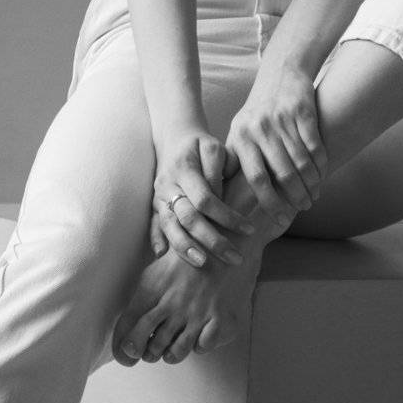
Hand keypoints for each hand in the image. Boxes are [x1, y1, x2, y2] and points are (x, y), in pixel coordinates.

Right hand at [151, 128, 255, 267]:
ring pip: (169, 225)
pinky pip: (152, 225)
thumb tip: (221, 197)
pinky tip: (162, 256)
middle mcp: (168, 184)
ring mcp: (159, 196)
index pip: (206, 199)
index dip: (227, 216)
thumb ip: (218, 169)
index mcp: (184, 168)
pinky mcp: (154, 205)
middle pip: (188, 217)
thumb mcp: (213, 147)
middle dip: (212, 240)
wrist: (174, 138)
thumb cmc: (200, 145)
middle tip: (236, 257)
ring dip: (186, 247)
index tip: (249, 229)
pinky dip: (156, 240)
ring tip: (204, 264)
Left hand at [225, 62, 328, 224]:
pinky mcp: (302, 111)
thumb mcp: (239, 131)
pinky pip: (314, 146)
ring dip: (311, 183)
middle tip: (305, 208)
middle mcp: (260, 128)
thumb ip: (234, 160)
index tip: (279, 219)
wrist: (281, 73)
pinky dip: (320, 164)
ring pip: (301, 162)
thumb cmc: (257, 112)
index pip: (255, 178)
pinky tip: (322, 175)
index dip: (269, 201)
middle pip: (282, 173)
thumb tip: (224, 197)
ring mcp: (281, 119)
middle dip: (295, 196)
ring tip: (314, 195)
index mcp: (241, 137)